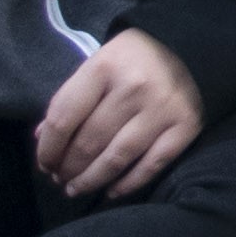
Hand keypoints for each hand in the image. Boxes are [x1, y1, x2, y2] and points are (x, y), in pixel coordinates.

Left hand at [32, 30, 204, 201]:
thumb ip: (70, 100)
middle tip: (60, 179)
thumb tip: (42, 140)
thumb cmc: (133, 59)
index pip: (63, 119)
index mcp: (104, 67)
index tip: (44, 164)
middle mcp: (134, 87)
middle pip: (88, 142)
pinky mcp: (186, 125)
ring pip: (116, 158)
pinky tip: (111, 191)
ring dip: (91, 180)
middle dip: (68, 168)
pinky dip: (128, 183)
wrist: (192, 46)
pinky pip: (152, 164)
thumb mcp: (96, 66)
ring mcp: (162, 108)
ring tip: (77, 189)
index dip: (48, 149)